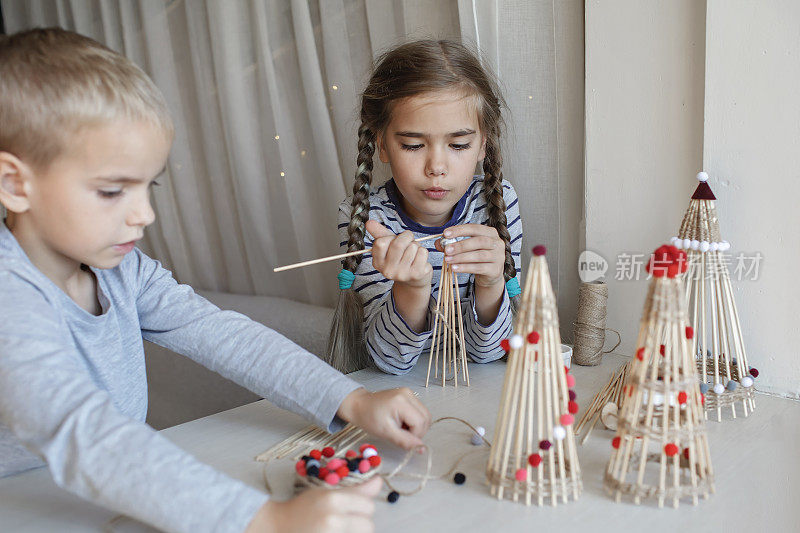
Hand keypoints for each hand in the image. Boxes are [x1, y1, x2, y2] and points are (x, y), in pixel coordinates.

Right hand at [245, 476, 381, 532]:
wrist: (277, 526)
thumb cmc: (302, 507)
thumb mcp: (326, 492)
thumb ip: (355, 489)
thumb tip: (379, 481)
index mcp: (332, 499)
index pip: (368, 505)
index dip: (363, 505)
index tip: (354, 506)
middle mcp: (333, 520)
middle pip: (368, 524)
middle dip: (360, 521)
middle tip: (346, 519)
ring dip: (355, 531)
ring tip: (340, 527)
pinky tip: (336, 531)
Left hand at [337, 387, 431, 449]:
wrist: (359, 406)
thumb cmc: (368, 418)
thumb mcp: (386, 433)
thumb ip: (405, 441)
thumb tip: (422, 448)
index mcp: (401, 401)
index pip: (420, 422)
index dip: (415, 435)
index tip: (404, 440)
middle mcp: (408, 394)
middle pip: (426, 418)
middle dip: (418, 431)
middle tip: (402, 435)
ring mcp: (409, 393)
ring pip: (424, 415)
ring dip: (416, 426)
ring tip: (401, 428)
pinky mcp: (408, 395)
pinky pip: (419, 411)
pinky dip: (414, 420)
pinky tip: (402, 422)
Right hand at [365, 220, 432, 288]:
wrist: (413, 280)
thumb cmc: (400, 257)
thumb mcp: (389, 245)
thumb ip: (379, 233)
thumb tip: (369, 222)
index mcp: (378, 262)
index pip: (380, 242)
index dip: (390, 237)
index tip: (394, 240)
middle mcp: (388, 270)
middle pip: (398, 244)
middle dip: (407, 236)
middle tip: (409, 240)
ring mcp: (402, 274)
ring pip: (412, 247)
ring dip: (416, 245)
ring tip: (413, 252)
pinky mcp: (416, 274)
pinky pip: (422, 252)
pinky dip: (423, 251)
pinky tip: (419, 259)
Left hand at [436, 224, 504, 287]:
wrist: (489, 274)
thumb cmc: (477, 257)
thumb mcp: (466, 248)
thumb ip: (453, 244)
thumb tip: (438, 243)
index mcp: (490, 232)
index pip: (474, 228)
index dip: (460, 230)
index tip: (445, 233)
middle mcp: (497, 243)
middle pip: (479, 241)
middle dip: (461, 245)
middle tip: (446, 250)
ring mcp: (498, 257)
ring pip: (479, 255)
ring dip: (461, 257)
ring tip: (448, 260)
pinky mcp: (495, 270)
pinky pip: (479, 268)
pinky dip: (465, 267)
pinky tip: (454, 268)